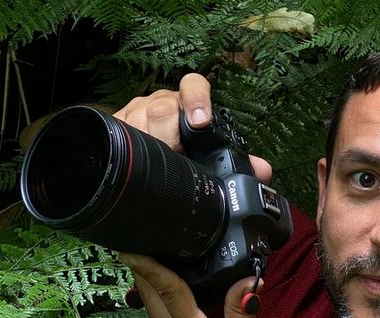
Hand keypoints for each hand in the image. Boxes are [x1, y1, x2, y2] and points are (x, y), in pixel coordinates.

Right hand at [113, 73, 271, 181]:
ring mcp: (136, 111)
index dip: (197, 98)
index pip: (193, 85)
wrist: (145, 160)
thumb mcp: (210, 155)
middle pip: (163, 107)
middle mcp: (161, 102)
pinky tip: (136, 161)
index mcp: (189, 105)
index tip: (201, 121)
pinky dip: (128, 148)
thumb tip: (262, 169)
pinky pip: (119, 130)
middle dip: (169, 135)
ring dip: (150, 143)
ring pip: (139, 119)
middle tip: (176, 154)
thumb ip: (237, 161)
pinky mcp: (116, 124)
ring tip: (159, 162)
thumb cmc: (184, 153)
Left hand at [120, 253, 266, 317]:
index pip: (169, 292)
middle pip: (150, 297)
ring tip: (147, 258)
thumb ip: (242, 312)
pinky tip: (165, 290)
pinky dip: (158, 299)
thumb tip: (247, 280)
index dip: (152, 267)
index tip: (134, 248)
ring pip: (151, 308)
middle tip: (136, 244)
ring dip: (147, 283)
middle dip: (141, 269)